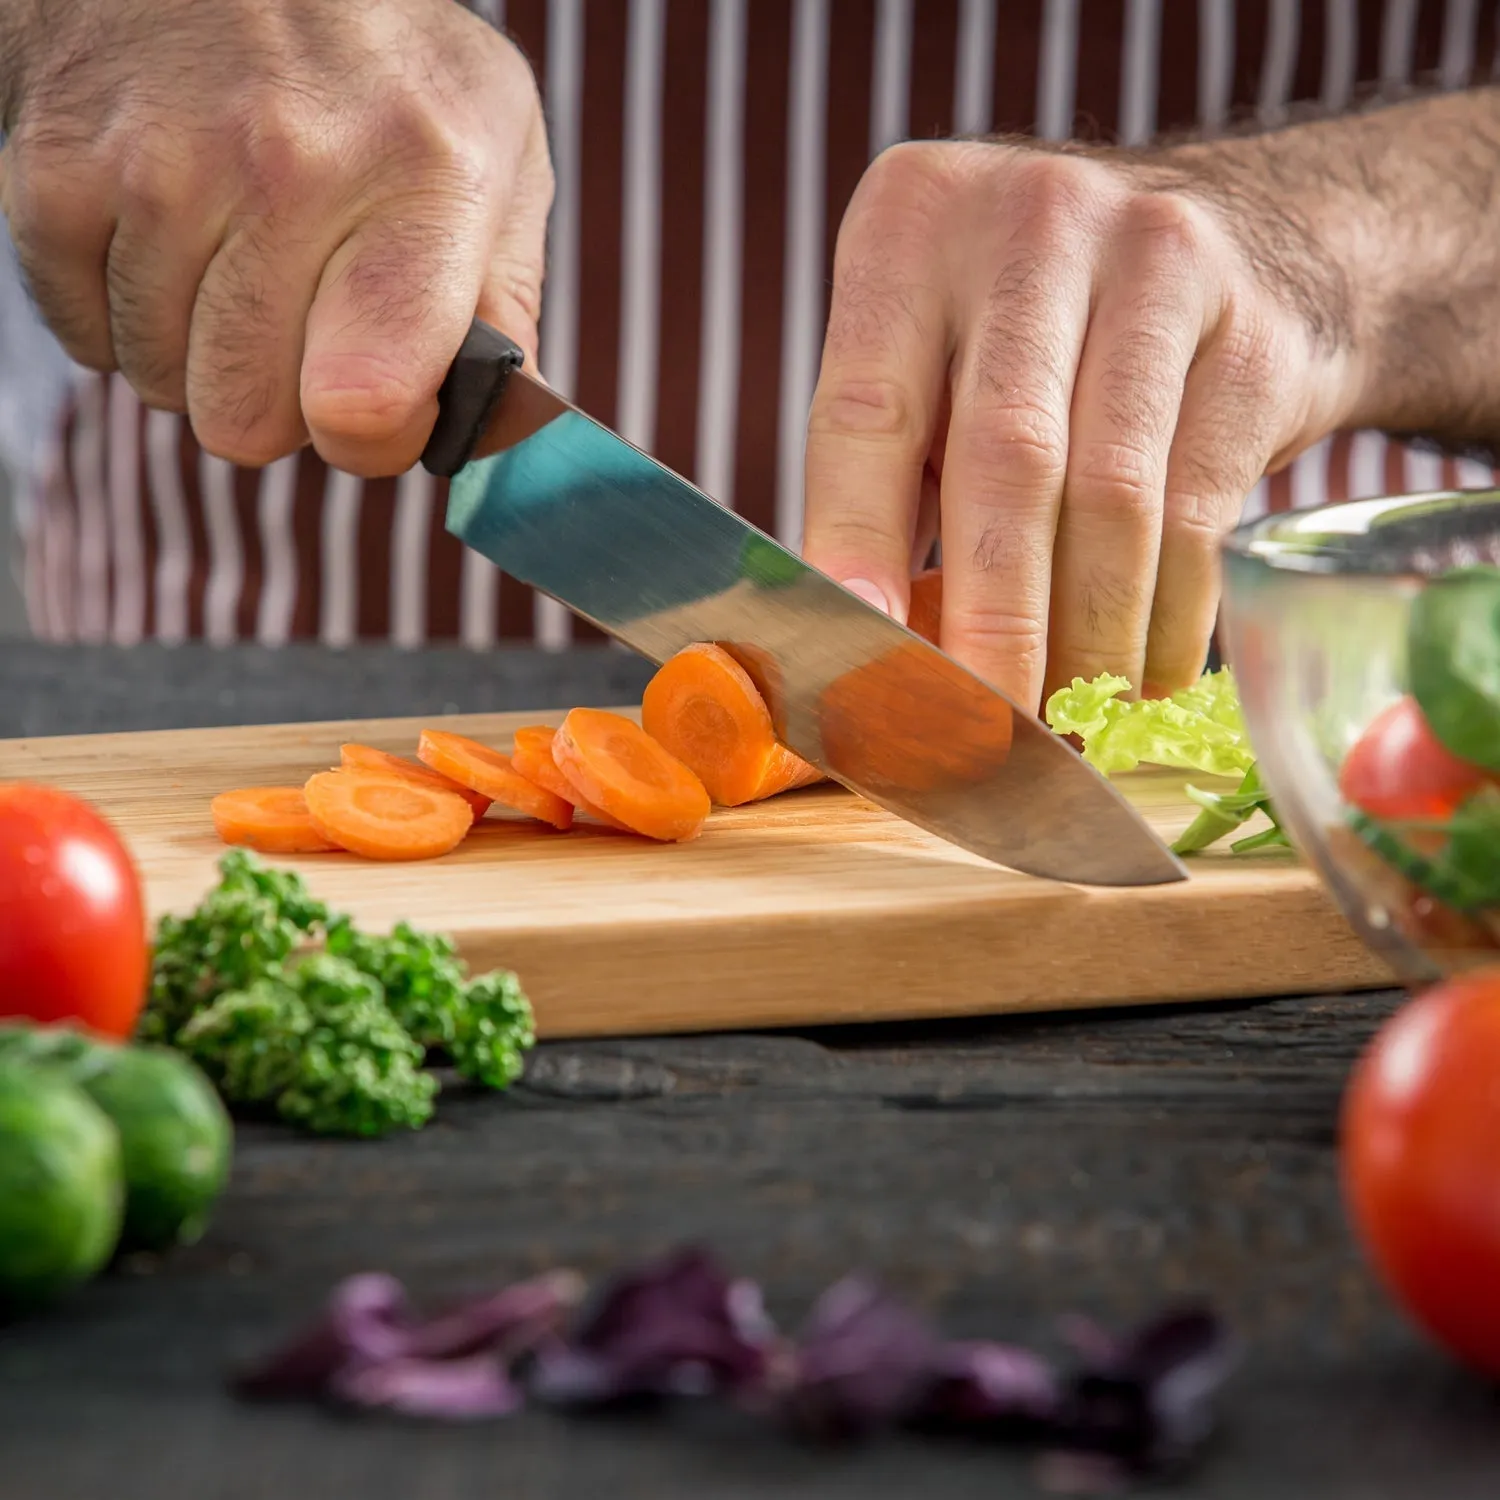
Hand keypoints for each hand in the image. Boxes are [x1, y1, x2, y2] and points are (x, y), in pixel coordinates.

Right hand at [0, 0, 551, 476]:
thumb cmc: (383, 71)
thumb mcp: (497, 154)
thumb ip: (505, 306)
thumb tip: (497, 433)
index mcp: (421, 181)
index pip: (365, 405)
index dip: (371, 437)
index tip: (377, 402)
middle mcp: (288, 169)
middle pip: (246, 422)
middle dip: (277, 399)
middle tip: (298, 318)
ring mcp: (160, 167)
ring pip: (163, 384)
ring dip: (197, 349)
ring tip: (232, 256)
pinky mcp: (57, 167)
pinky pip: (85, 337)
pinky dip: (123, 311)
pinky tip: (166, 236)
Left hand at [801, 136, 1363, 708]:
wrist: (1251, 236)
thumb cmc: (1040, 331)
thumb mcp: (938, 355)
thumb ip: (890, 477)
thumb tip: (863, 650)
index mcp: (911, 229)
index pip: (864, 414)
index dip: (858, 548)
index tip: (859, 660)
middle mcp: (1030, 225)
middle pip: (1004, 465)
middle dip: (992, 627)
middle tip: (979, 740)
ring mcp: (1156, 261)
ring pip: (1111, 501)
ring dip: (1085, 641)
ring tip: (1064, 722)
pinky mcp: (1251, 331)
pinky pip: (1199, 511)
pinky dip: (1165, 618)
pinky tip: (1139, 675)